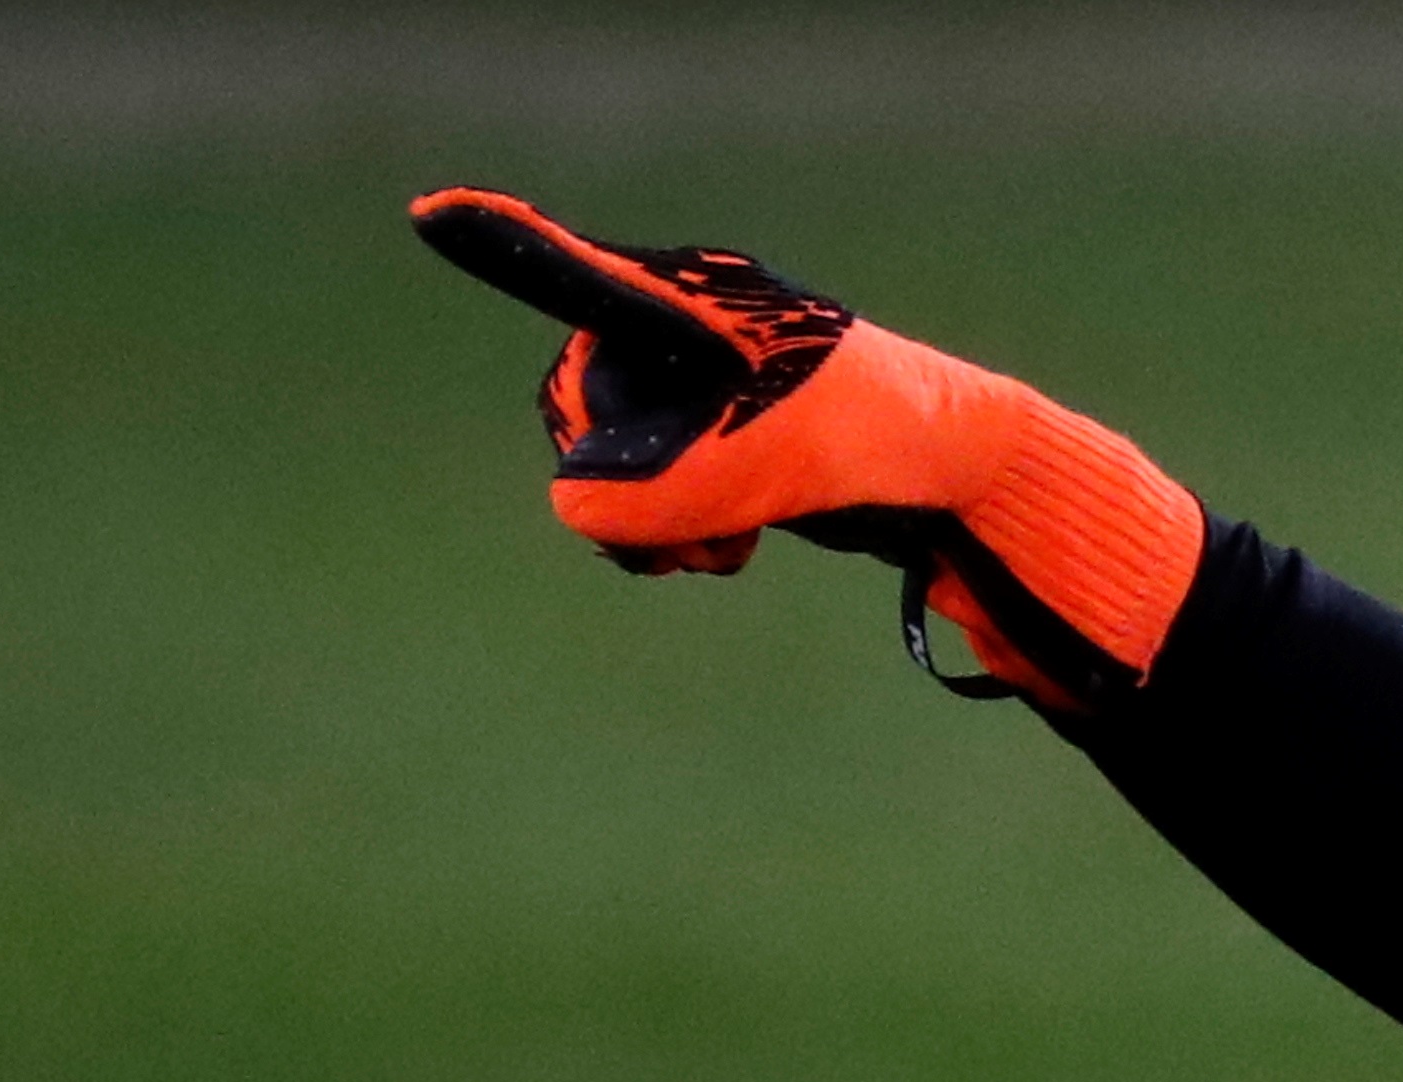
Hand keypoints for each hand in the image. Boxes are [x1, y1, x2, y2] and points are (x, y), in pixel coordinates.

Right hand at [407, 186, 1204, 708]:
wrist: (968, 483)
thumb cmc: (881, 445)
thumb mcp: (767, 469)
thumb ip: (664, 493)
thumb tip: (577, 513)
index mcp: (696, 304)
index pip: (582, 275)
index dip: (505, 244)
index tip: (433, 209)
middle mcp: (689, 331)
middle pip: (585, 408)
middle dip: (620, 483)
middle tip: (690, 536)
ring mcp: (704, 389)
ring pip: (616, 467)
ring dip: (654, 526)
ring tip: (723, 551)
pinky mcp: (725, 441)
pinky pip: (655, 495)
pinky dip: (682, 535)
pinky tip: (739, 550)